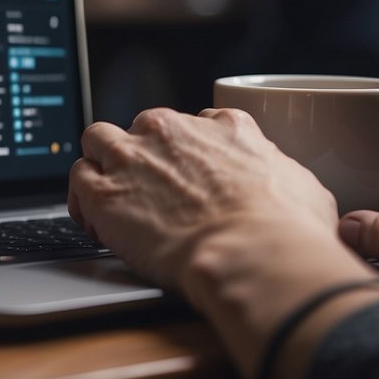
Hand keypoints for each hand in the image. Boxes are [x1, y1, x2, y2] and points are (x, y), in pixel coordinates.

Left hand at [68, 107, 338, 288]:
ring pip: (99, 139)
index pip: (194, 124)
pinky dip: (81, 197)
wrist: (251, 254)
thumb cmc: (286, 230)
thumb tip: (287, 189)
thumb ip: (281, 175)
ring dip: (102, 164)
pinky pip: (77, 178)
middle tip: (151, 194)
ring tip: (110, 197)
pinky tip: (93, 221)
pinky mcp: (103, 191)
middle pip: (144, 128)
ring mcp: (133, 156)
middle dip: (145, 156)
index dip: (187, 152)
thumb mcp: (302, 186)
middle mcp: (172, 130)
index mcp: (224, 125)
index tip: (187, 176)